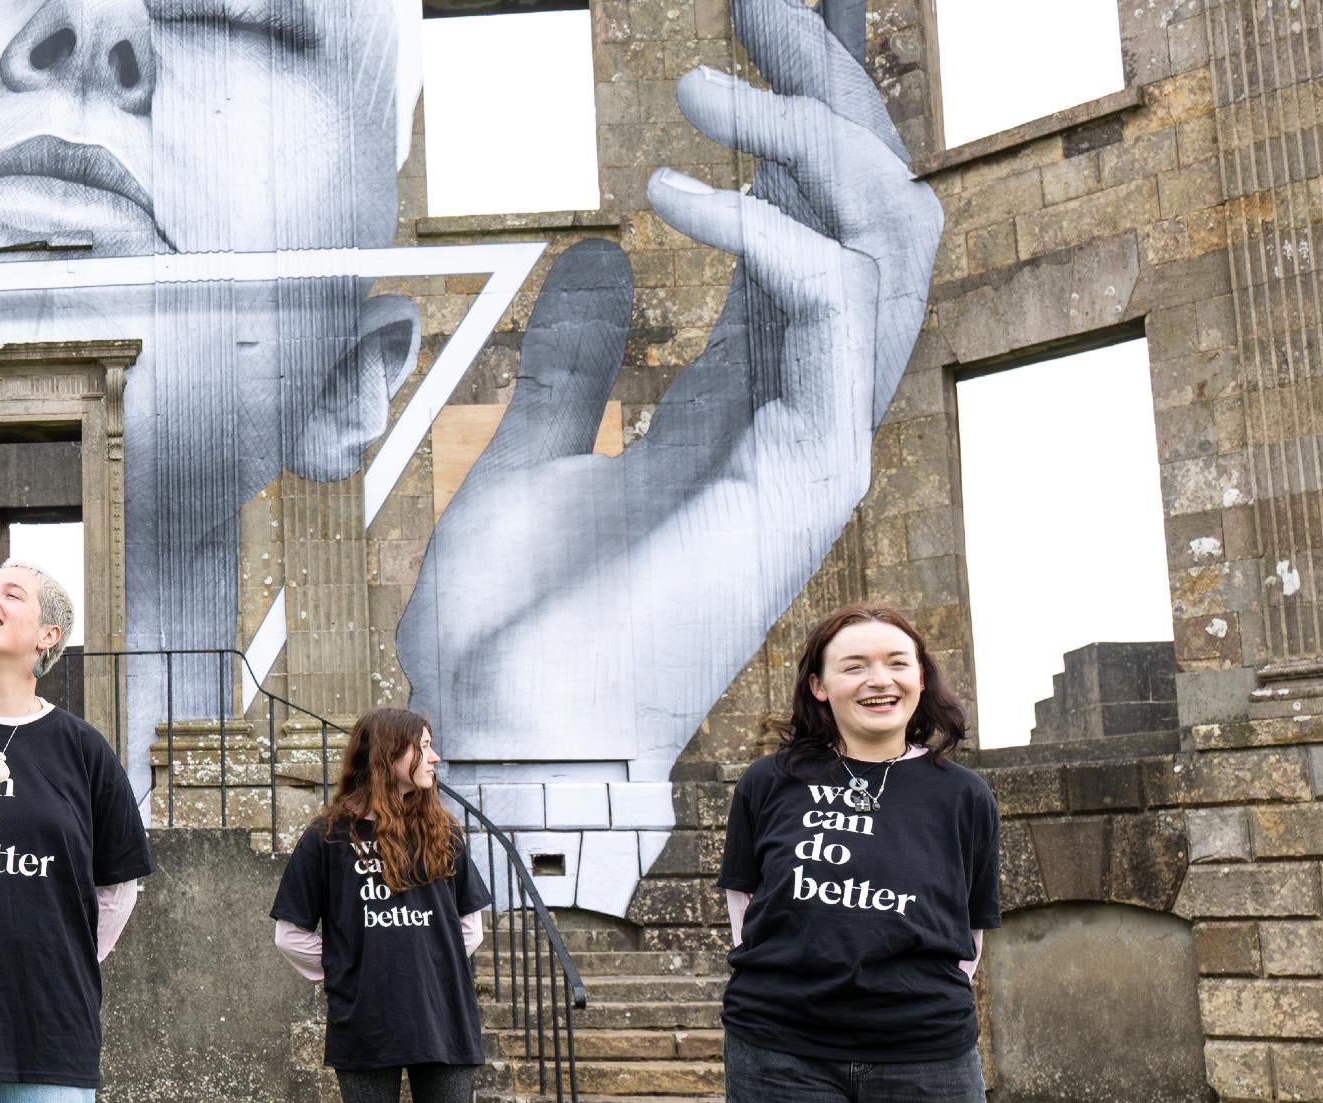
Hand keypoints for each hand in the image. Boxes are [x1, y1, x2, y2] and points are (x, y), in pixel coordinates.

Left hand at [398, 0, 941, 773]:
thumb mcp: (522, 460)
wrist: (504, 744)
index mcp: (740, 403)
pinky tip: (674, 194)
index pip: (806, 228)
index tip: (749, 26)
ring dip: (812, 142)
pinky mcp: (802, 479)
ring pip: (885, 245)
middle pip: (871, 211)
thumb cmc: (514, 631)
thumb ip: (570, 364)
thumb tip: (592, 258)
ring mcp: (815, 445)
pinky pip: (825, 318)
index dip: (791, 121)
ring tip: (708, 86)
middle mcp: (799, 412)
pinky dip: (768, 236)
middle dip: (830, 92)